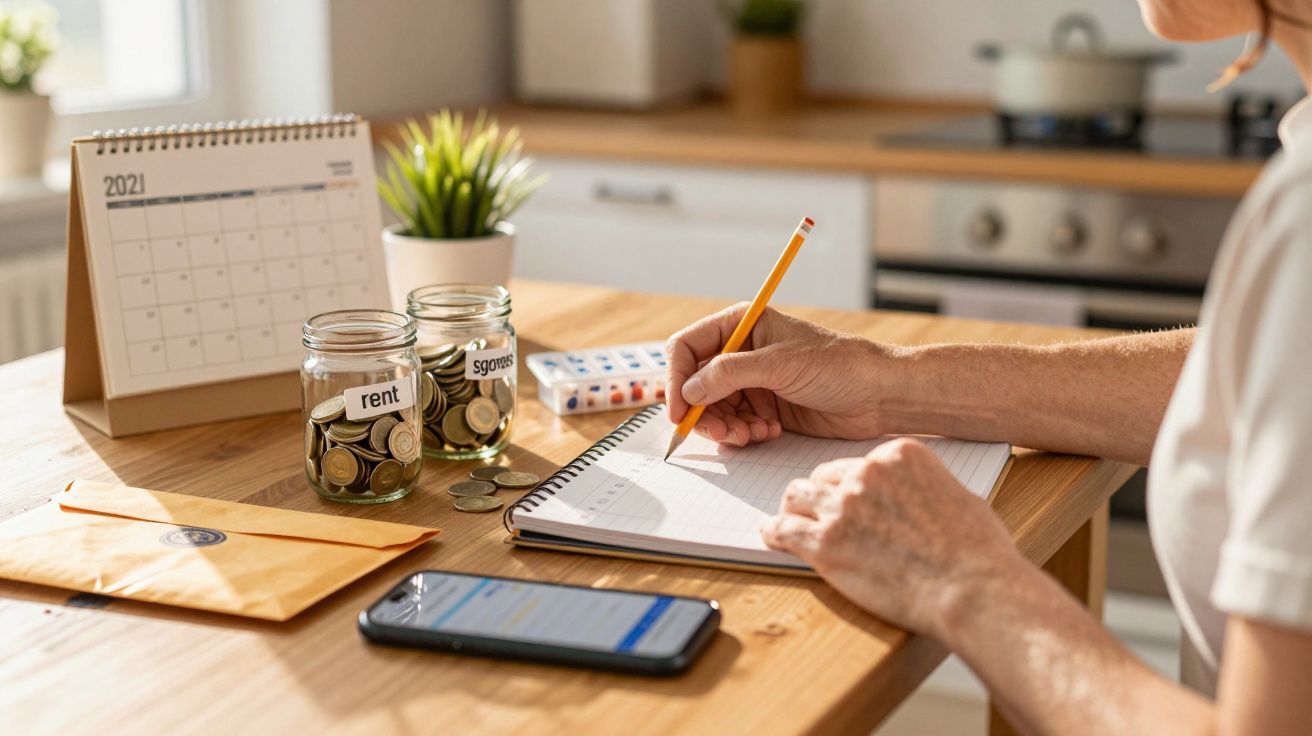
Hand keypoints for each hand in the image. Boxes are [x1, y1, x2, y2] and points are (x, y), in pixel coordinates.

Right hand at [665, 303, 903, 445]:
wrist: (879, 394)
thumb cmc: (837, 365)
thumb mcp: (780, 364)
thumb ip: (729, 374)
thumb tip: (689, 391)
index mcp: (740, 325)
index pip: (687, 348)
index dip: (677, 379)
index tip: (680, 410)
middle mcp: (741, 352)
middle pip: (695, 384)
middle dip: (703, 411)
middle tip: (721, 433)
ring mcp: (752, 382)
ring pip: (713, 409)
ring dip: (725, 427)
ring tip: (749, 435)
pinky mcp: (764, 408)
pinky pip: (735, 424)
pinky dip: (743, 434)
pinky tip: (767, 432)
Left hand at [761, 437, 1018, 637]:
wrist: (971, 589)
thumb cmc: (976, 552)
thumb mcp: (957, 497)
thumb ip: (923, 488)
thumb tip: (915, 499)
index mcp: (898, 455)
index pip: (857, 463)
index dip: (850, 484)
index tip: (847, 497)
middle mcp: (866, 473)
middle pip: (824, 476)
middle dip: (821, 495)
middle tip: (819, 513)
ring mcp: (842, 506)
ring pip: (797, 496)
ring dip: (794, 509)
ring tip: (790, 521)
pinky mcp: (824, 542)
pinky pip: (782, 529)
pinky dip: (774, 532)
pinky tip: (772, 537)